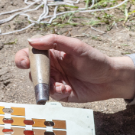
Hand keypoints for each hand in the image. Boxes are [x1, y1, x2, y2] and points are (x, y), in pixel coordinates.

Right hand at [13, 35, 134, 101]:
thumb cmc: (96, 60)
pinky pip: (51, 94)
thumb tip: (31, 41)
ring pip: (39, 83)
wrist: (111, 79)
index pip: (30, 54)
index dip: (22, 57)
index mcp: (52, 54)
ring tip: (61, 85)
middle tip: (39, 76)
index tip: (24, 62)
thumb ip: (55, 41)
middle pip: (31, 70)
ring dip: (46, 85)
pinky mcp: (61, 93)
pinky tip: (66, 89)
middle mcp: (51, 67)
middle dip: (32, 73)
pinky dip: (56, 92)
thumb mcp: (77, 47)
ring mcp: (55, 80)